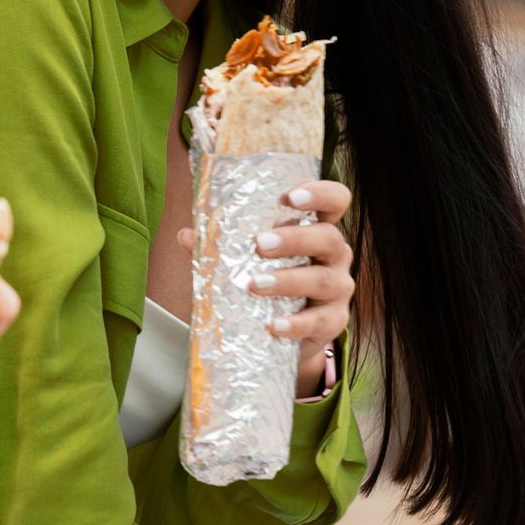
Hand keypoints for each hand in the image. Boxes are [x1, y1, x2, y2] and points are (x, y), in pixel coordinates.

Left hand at [176, 179, 354, 397]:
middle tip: (259, 244)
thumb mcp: (246, 258)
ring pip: (324, 280)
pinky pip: (319, 322)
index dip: (320, 193)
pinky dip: (295, 324)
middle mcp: (334, 255)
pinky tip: (272, 325)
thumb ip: (219, 245)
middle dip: (295, 239)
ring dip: (289, 280)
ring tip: (255, 284)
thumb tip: (185, 235)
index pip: (335, 200)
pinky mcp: (333, 322)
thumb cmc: (266, 280)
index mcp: (316, 228)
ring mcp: (338, 289)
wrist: (283, 331)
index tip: (290, 196)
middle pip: (329, 238)